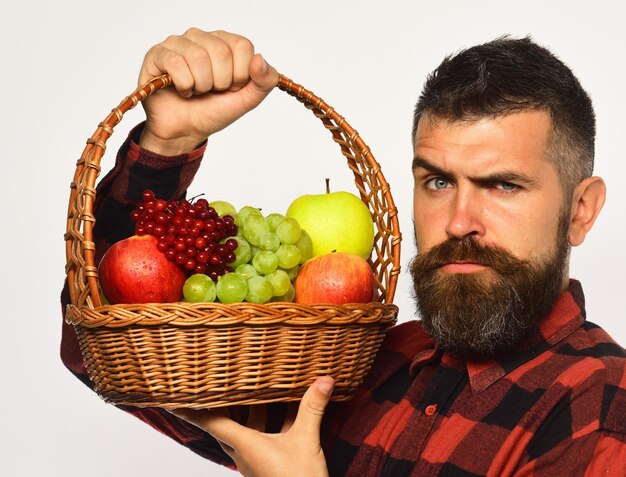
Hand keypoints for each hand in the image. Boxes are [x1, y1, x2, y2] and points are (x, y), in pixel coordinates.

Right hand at [137, 28, 278, 154]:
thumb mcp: (246, 100)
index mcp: (226, 43)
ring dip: (201, 85)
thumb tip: (260, 59)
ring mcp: (179, 43)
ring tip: (196, 91)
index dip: (240, 75)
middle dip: (220, 82)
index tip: (231, 87)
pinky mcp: (158, 54)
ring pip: (198, 57)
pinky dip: (184, 86)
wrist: (185, 131)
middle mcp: (202, 37)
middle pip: (221, 51)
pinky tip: (182, 90)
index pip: (243, 46)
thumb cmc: (213, 111)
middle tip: (211, 91)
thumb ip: (264, 81)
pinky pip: (176, 64)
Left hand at [170, 376, 333, 476]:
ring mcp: (257, 458)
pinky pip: (266, 435)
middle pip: (225, 423)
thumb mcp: (305, 441)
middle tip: (214, 383)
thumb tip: (323, 380)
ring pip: (247, 428)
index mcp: (245, 445)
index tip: (172, 397)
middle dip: (220, 404)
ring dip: (250, 409)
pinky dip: (273, 420)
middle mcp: (245, 451)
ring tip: (253, 386)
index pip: (210, 423)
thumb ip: (312, 408)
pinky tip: (289, 408)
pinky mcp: (270, 463)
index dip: (191, 409)